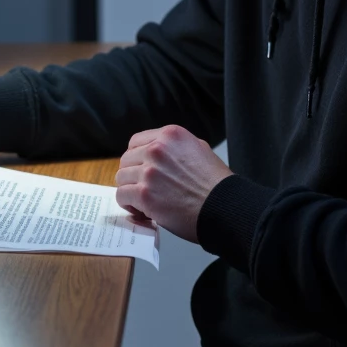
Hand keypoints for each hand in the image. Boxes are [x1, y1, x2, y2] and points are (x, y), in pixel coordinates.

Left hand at [115, 125, 231, 242]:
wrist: (225, 207)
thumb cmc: (216, 185)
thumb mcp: (199, 149)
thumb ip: (175, 148)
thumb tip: (157, 153)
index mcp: (170, 135)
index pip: (136, 142)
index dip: (136, 158)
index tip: (139, 170)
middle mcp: (157, 149)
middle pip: (126, 160)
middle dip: (133, 175)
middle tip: (143, 189)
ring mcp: (149, 171)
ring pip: (122, 178)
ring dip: (130, 190)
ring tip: (143, 202)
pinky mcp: (144, 194)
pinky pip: (122, 196)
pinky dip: (128, 205)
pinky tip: (141, 210)